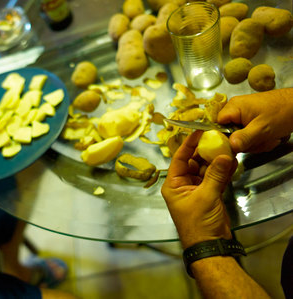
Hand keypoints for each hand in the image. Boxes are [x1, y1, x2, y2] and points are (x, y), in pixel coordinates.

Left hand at [161, 131, 236, 248]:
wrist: (210, 246)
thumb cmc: (199, 223)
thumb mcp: (206, 196)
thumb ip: (215, 175)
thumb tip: (223, 156)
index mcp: (173, 185)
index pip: (179, 159)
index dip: (188, 144)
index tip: (198, 131)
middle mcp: (182, 185)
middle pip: (193, 162)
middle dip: (204, 151)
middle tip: (216, 138)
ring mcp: (196, 190)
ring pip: (205, 169)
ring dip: (215, 160)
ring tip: (226, 148)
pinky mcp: (209, 195)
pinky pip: (214, 178)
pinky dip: (222, 171)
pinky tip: (231, 162)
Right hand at [218, 88, 292, 152]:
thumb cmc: (283, 112)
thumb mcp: (263, 128)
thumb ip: (244, 138)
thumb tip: (229, 147)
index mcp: (233, 107)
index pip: (216, 125)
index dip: (222, 138)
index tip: (233, 146)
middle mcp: (235, 110)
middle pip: (228, 134)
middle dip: (244, 143)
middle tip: (259, 142)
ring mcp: (244, 115)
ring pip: (239, 137)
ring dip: (254, 143)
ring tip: (268, 139)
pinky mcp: (252, 120)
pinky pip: (248, 135)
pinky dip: (258, 140)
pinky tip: (269, 138)